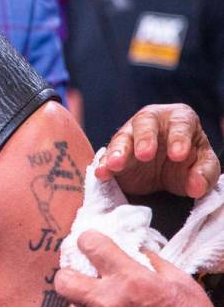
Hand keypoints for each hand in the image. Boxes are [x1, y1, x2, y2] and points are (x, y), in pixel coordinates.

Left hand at [54, 230, 216, 306]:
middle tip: (84, 280)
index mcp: (127, 278)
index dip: (89, 241)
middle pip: (63, 279)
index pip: (89, 244)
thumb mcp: (179, 281)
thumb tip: (134, 250)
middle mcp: (106, 301)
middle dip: (70, 276)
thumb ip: (151, 261)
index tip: (92, 245)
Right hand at [96, 104, 219, 197]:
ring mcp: (130, 135)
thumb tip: (196, 187)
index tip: (179, 155)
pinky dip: (103, 164)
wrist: (168, 171)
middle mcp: (152, 121)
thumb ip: (204, 174)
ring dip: (118, 151)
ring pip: (122, 138)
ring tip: (115, 165)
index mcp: (179, 119)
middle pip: (145, 123)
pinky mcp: (116, 153)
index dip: (179, 138)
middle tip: (144, 155)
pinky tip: (102, 173)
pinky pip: (107, 156)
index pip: (180, 123)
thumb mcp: (203, 166)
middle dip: (144, 139)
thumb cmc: (189, 161)